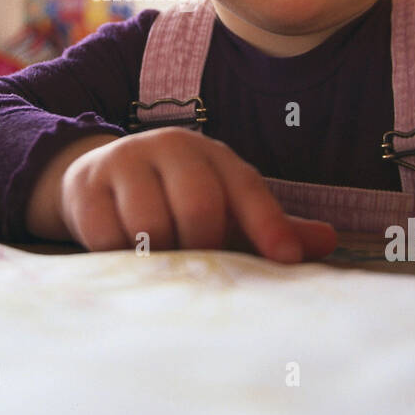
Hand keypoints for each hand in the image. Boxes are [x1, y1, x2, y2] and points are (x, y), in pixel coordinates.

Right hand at [55, 128, 336, 261]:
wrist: (96, 176)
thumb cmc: (173, 198)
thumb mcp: (222, 206)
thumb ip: (269, 225)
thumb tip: (328, 242)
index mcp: (211, 154)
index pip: (246, 186)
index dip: (268, 224)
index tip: (285, 260)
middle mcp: (170, 147)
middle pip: (199, 204)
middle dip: (203, 245)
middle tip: (198, 267)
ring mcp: (125, 162)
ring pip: (151, 224)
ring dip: (159, 255)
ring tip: (160, 263)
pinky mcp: (86, 186)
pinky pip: (107, 236)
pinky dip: (120, 257)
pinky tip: (123, 257)